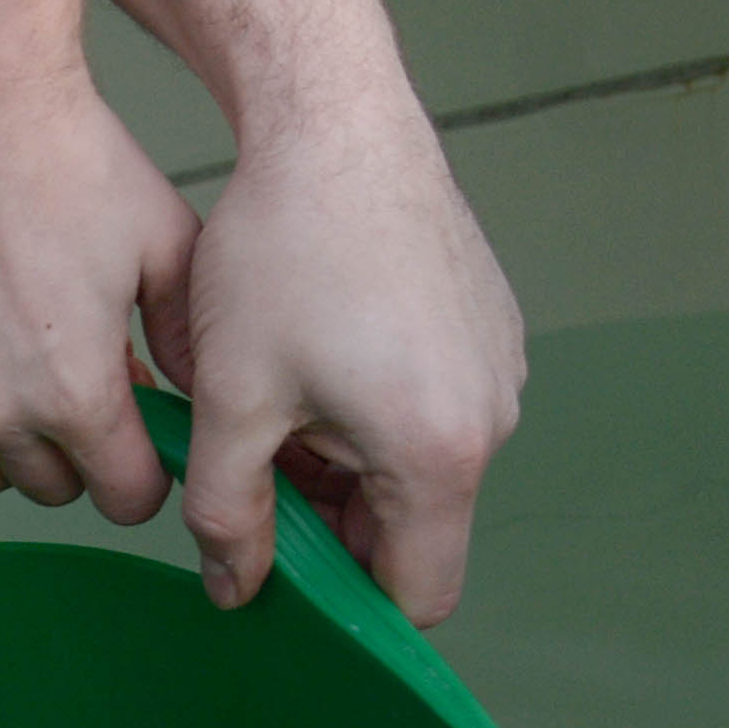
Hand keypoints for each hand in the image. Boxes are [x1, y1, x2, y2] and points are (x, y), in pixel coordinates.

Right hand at [0, 46, 200, 524]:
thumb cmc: (65, 152)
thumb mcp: (165, 241)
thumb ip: (186, 335)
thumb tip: (193, 387)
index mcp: (76, 391)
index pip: (125, 496)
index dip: (150, 473)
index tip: (154, 441)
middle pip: (51, 489)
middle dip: (82, 457)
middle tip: (97, 399)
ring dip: (11, 452)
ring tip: (32, 398)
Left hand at [156, 89, 522, 625]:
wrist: (334, 121)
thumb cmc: (281, 253)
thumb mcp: (232, 398)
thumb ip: (228, 512)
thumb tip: (235, 589)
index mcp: (439, 453)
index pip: (417, 593)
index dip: (350, 606)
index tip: (284, 579)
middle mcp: (492, 418)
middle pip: (418, 528)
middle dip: (336, 523)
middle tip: (254, 478)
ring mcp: (500, 367)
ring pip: (420, 465)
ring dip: (350, 462)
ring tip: (276, 400)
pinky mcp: (491, 324)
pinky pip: (434, 404)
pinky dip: (377, 408)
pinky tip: (316, 352)